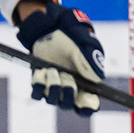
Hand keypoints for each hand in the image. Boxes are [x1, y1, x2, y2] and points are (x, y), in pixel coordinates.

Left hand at [15, 0, 104, 115]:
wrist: (51, 25)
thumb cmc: (72, 35)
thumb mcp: (84, 44)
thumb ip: (91, 61)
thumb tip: (96, 80)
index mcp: (86, 82)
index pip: (89, 104)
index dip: (88, 106)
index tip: (86, 99)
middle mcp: (70, 87)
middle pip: (70, 105)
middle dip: (69, 92)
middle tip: (67, 77)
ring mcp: (53, 85)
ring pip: (53, 100)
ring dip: (53, 87)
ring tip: (52, 69)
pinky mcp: (39, 80)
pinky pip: (37, 93)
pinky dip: (39, 85)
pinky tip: (42, 71)